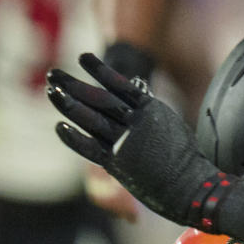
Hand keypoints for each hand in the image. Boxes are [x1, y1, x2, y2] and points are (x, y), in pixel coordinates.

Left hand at [47, 53, 243, 238]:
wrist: (191, 185)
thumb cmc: (185, 157)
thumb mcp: (170, 124)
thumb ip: (149, 111)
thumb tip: (136, 95)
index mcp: (151, 109)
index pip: (119, 84)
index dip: (99, 69)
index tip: (83, 57)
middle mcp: (136, 122)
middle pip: (100, 98)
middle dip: (75, 85)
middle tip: (54, 73)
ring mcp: (126, 142)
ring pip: (92, 119)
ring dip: (70, 105)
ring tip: (51, 92)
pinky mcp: (118, 164)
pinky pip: (91, 148)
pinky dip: (74, 138)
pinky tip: (59, 126)